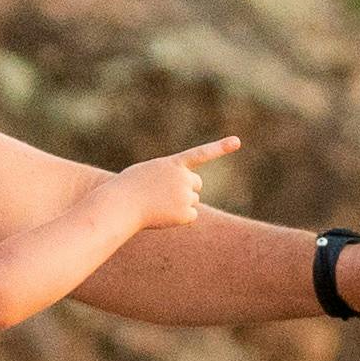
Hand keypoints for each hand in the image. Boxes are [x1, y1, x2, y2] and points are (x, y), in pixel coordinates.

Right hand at [96, 134, 242, 236]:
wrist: (122, 205)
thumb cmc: (127, 188)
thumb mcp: (146, 174)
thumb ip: (165, 177)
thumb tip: (174, 195)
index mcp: (173, 164)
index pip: (201, 154)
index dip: (220, 147)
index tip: (237, 142)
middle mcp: (184, 177)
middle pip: (196, 184)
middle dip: (186, 189)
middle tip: (164, 194)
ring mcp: (186, 195)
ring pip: (192, 200)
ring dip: (180, 204)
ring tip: (159, 205)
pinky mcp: (186, 213)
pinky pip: (190, 216)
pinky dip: (180, 218)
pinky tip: (164, 215)